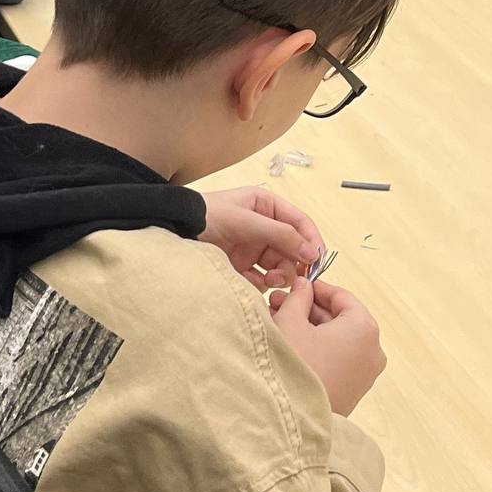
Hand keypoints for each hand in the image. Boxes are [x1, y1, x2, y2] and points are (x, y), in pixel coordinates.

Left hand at [200, 186, 322, 291]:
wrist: (174, 228)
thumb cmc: (208, 216)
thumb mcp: (247, 221)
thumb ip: (281, 235)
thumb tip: (312, 252)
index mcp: (267, 206)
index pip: (300, 223)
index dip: (312, 242)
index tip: (317, 262)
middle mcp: (263, 226)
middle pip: (292, 249)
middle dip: (293, 264)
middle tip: (289, 278)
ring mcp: (252, 247)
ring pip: (279, 266)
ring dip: (279, 276)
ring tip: (269, 281)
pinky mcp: (240, 266)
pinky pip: (260, 278)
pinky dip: (260, 284)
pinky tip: (253, 284)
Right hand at [268, 279, 386, 417]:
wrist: (295, 419)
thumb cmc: (295, 365)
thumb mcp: (290, 322)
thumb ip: (298, 298)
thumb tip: (303, 285)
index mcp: (364, 327)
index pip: (341, 296)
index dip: (315, 288)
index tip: (294, 284)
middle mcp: (373, 349)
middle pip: (339, 318)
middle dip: (307, 310)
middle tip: (278, 304)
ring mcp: (366, 372)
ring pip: (337, 340)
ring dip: (309, 329)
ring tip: (279, 324)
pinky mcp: (355, 390)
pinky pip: (338, 359)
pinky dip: (318, 349)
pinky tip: (291, 346)